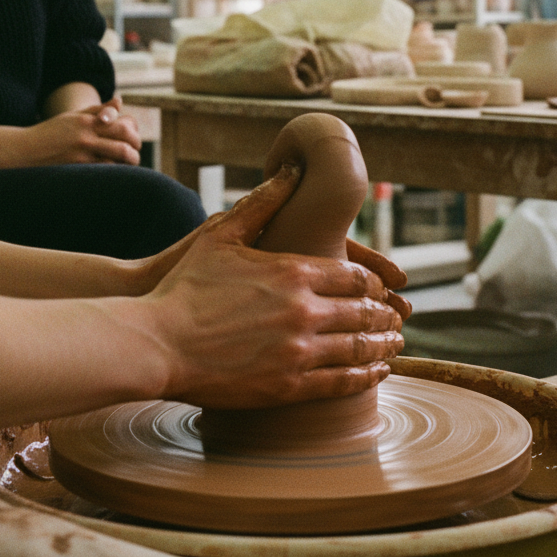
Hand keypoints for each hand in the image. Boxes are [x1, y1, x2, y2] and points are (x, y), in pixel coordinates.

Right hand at [23, 96, 140, 165]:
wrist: (24, 151)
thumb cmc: (51, 133)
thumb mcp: (73, 117)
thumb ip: (98, 110)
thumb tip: (120, 102)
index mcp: (87, 122)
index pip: (122, 126)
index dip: (133, 134)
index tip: (134, 140)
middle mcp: (86, 138)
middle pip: (123, 146)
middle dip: (134, 151)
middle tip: (134, 155)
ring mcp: (81, 157)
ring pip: (115, 163)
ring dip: (126, 166)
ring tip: (127, 167)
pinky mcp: (75, 171)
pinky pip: (101, 174)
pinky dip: (111, 175)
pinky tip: (113, 176)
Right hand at [136, 166, 405, 409]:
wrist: (157, 342)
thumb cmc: (185, 285)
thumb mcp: (222, 233)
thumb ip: (263, 202)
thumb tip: (292, 171)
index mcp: (293, 270)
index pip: (355, 275)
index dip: (375, 281)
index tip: (383, 287)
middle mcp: (304, 310)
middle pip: (365, 312)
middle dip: (386, 315)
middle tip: (398, 318)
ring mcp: (298, 350)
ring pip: (359, 348)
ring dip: (384, 345)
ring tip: (395, 344)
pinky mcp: (288, 386)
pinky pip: (341, 382)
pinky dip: (366, 377)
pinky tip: (376, 373)